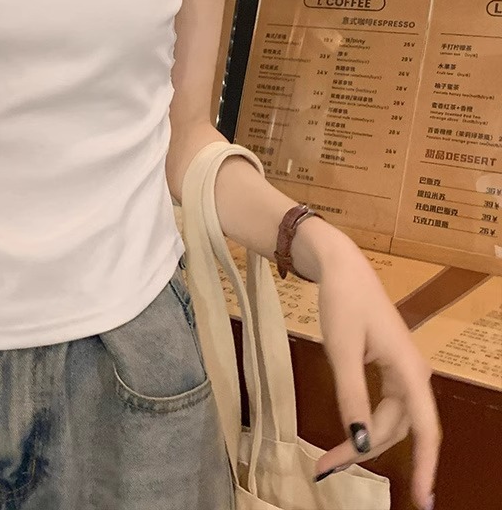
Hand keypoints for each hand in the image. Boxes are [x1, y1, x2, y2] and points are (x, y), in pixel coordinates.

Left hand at [300, 223, 441, 509]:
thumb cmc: (343, 302)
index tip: (423, 500)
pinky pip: (381, 403)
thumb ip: (352, 396)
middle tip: (327, 469)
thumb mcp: (341, 350)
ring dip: (362, 438)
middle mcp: (413, 373)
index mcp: (410, 370)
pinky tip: (349, 434)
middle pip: (398, 427)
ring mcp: (401, 370)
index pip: (426, 429)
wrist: (340, 267)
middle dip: (365, 450)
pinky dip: (363, 420)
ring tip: (329, 459)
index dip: (426, 466)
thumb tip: (361, 442)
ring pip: (388, 417)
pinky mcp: (387, 365)